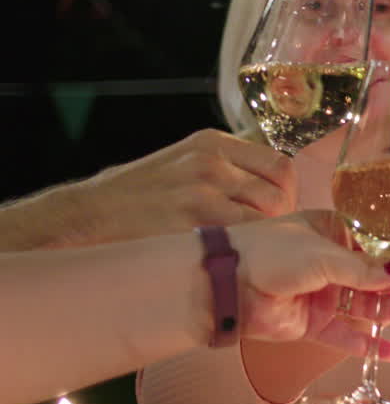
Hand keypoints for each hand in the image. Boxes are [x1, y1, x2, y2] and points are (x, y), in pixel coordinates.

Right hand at [70, 129, 296, 245]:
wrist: (87, 216)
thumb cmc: (138, 196)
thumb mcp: (183, 163)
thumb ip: (227, 169)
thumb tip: (274, 189)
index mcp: (212, 143)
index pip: (280, 165)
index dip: (287, 193)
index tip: (278, 212)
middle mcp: (210, 163)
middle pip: (280, 194)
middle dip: (282, 220)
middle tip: (267, 239)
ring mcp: (200, 194)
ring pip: (267, 219)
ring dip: (267, 239)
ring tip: (249, 250)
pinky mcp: (189, 226)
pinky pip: (242, 242)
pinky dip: (246, 253)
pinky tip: (232, 259)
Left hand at [227, 211, 389, 360]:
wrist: (221, 285)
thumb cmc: (267, 252)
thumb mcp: (323, 254)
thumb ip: (364, 270)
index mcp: (340, 232)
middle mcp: (337, 261)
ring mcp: (327, 293)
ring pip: (374, 304)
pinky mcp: (314, 323)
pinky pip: (348, 336)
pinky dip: (369, 344)